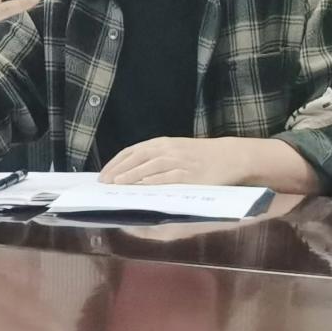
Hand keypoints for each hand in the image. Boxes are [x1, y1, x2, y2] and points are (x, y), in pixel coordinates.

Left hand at [99, 137, 243, 185]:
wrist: (228, 156)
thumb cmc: (199, 156)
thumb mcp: (174, 150)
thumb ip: (154, 158)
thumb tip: (129, 172)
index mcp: (162, 143)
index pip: (131, 151)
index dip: (115, 163)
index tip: (103, 175)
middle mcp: (167, 150)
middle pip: (136, 158)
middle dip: (118, 171)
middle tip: (104, 183)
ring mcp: (178, 161)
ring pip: (149, 167)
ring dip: (131, 175)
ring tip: (117, 185)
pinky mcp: (189, 174)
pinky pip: (168, 177)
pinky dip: (154, 181)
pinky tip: (142, 187)